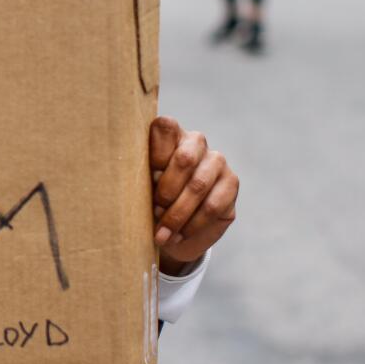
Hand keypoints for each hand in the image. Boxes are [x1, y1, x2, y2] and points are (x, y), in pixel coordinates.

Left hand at [148, 117, 238, 270]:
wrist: (174, 230)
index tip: (147, 179)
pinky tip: (179, 236)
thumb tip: (134, 185)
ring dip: (177, 214)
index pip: (165, 127)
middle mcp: (196, 142)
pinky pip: (213, 206)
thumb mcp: (141, 189)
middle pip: (184, 159)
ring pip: (199, 185)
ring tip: (162, 234)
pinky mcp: (231, 184)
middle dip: (166, 191)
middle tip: (154, 212)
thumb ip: (141, 179)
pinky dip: (192, 225)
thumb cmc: (151, 202)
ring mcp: (216, 161)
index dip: (155, 155)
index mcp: (170, 135)